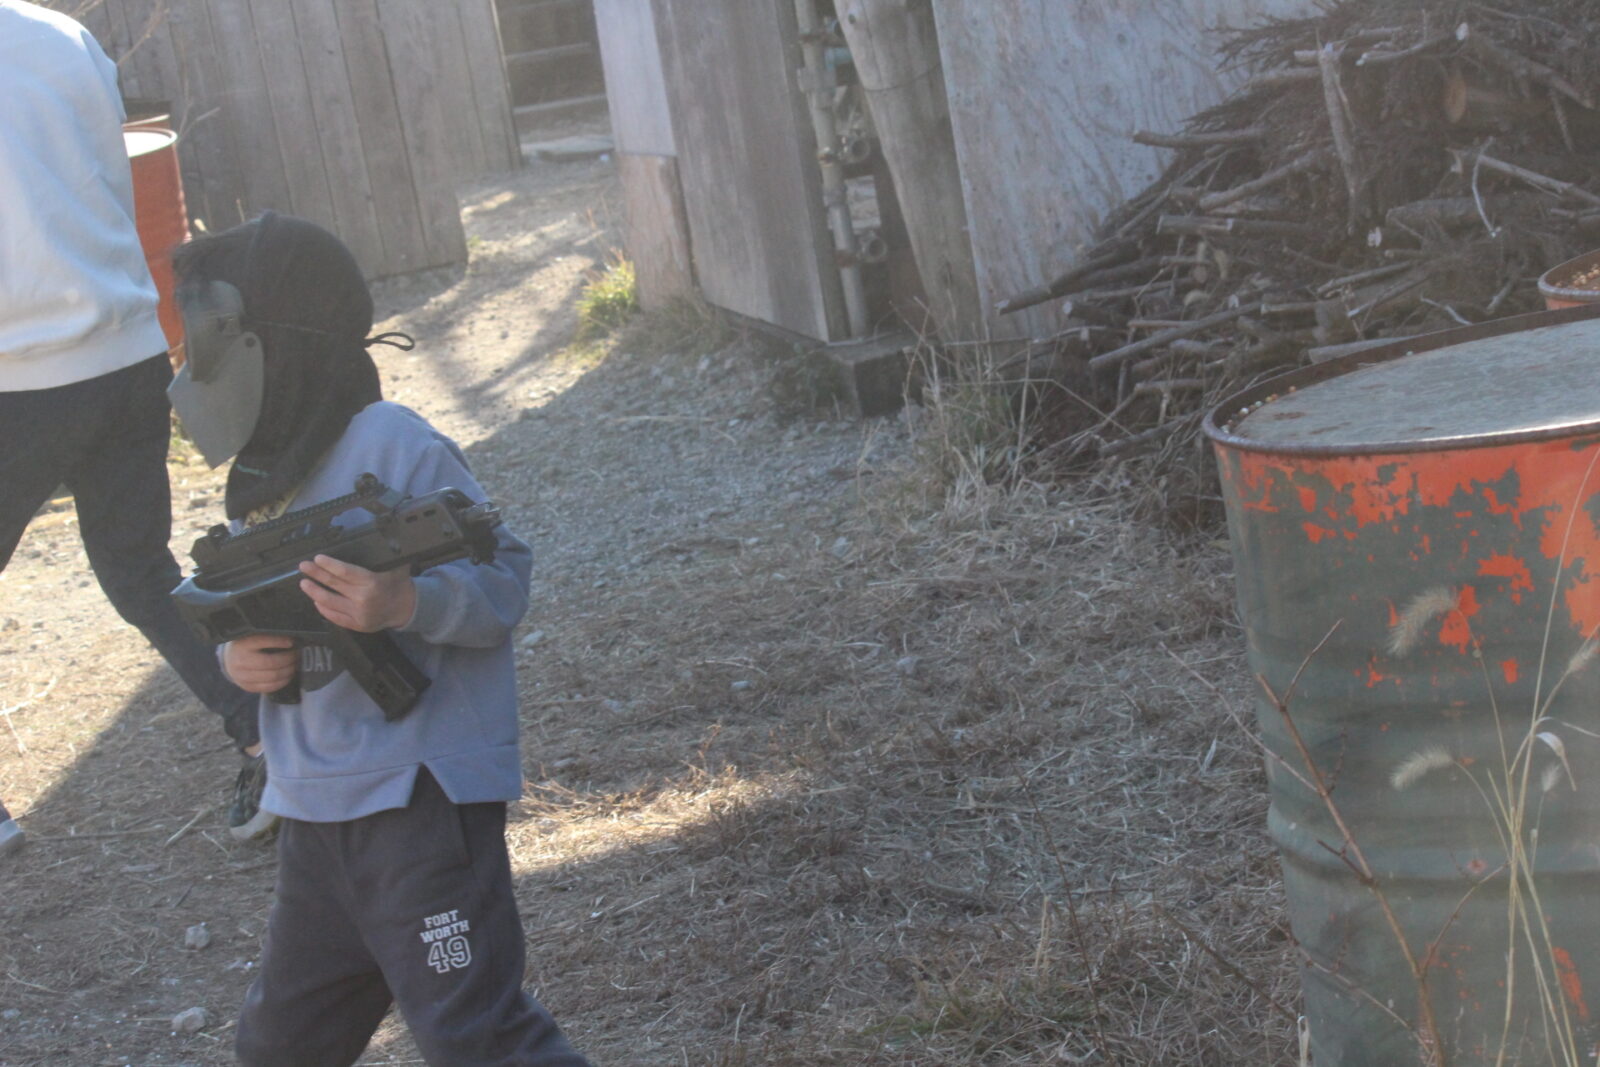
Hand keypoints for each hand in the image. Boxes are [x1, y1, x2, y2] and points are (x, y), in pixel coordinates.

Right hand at [224, 634, 298, 692]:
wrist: (229, 659)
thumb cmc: (246, 645)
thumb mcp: (251, 635)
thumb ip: (266, 635)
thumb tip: (290, 637)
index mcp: (242, 644)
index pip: (263, 641)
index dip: (280, 642)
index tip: (292, 642)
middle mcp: (240, 661)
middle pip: (271, 662)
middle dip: (289, 659)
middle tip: (296, 655)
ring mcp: (242, 676)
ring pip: (272, 677)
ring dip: (288, 671)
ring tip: (294, 665)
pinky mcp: (247, 686)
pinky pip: (269, 687)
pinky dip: (282, 682)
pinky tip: (287, 676)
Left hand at [298, 554, 416, 632]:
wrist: (405, 609)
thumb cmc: (398, 584)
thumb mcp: (398, 566)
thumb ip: (388, 554)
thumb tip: (384, 535)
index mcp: (373, 583)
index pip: (345, 572)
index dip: (329, 565)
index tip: (317, 558)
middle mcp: (363, 599)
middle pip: (334, 585)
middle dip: (316, 574)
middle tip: (303, 566)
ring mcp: (358, 614)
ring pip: (330, 602)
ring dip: (314, 592)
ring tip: (304, 583)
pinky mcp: (356, 625)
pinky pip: (335, 617)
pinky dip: (324, 609)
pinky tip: (316, 601)